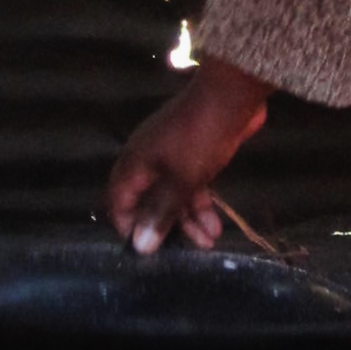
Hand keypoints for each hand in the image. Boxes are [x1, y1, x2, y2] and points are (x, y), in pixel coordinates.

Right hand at [106, 57, 268, 252]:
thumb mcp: (180, 180)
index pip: (119, 202)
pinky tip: (214, 226)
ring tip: (207, 242)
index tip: (144, 251)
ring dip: (188, 220)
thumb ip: (160, 213)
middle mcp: (148, 162)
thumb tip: (139, 245)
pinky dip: (201, 206)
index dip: (128, 227)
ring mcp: (172, 158)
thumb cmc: (199, 137)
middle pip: (148, 203)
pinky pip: (191, 187)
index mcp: (134, 164)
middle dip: (165, 228)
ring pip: (173, 197)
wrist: (232, 97)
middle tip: (183, 252)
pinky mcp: (194, 156)